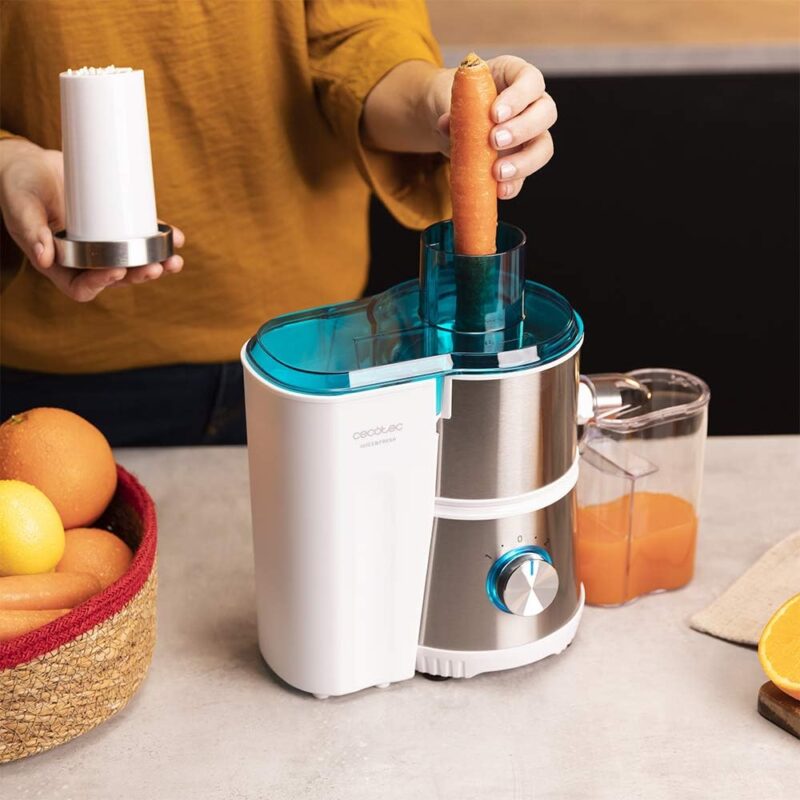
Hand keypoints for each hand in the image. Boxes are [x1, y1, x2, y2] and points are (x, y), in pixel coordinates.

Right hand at [0, 138, 183, 301]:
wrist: (30, 165)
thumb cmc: (18, 188)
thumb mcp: (20, 208)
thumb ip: (31, 231)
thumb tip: (44, 259)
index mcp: (59, 265)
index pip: (82, 287)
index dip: (102, 283)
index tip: (118, 270)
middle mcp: (84, 260)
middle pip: (116, 278)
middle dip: (138, 275)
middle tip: (157, 267)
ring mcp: (102, 245)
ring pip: (133, 263)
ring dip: (157, 265)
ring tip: (175, 260)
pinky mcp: (116, 227)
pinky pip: (141, 239)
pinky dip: (160, 240)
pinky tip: (177, 237)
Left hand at [428, 55, 556, 199]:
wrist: (448, 119)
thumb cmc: (456, 99)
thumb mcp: (450, 96)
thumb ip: (453, 107)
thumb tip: (446, 124)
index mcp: (515, 76)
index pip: (531, 80)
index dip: (519, 96)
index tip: (495, 114)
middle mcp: (531, 104)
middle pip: (546, 112)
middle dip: (522, 129)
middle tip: (494, 141)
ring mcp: (530, 134)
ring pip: (543, 146)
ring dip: (524, 162)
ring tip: (498, 172)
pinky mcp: (521, 160)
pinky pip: (526, 175)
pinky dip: (514, 184)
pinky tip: (500, 191)